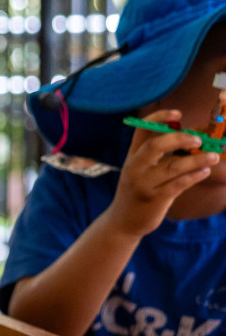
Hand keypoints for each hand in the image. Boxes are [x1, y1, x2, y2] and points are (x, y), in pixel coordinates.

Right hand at [109, 107, 219, 235]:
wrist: (123, 221)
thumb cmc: (137, 191)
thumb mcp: (139, 171)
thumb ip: (158, 156)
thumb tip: (189, 138)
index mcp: (132, 156)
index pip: (141, 130)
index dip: (158, 118)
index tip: (178, 113)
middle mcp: (135, 167)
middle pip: (155, 146)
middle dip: (179, 139)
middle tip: (199, 139)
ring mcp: (144, 184)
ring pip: (173, 167)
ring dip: (197, 160)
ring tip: (213, 156)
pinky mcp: (155, 199)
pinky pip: (179, 184)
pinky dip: (195, 176)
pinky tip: (205, 171)